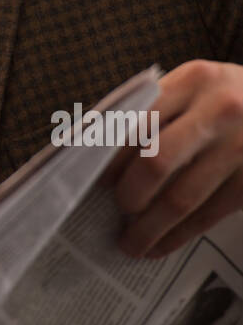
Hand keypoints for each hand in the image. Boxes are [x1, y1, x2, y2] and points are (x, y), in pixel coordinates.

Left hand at [99, 59, 242, 256]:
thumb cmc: (231, 99)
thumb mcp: (201, 87)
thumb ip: (160, 109)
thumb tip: (104, 155)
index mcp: (194, 79)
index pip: (138, 121)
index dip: (111, 157)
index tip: (96, 179)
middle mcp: (220, 111)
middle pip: (157, 162)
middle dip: (129, 194)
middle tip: (116, 209)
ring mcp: (241, 148)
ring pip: (181, 197)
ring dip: (149, 228)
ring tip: (130, 243)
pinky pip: (208, 215)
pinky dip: (179, 235)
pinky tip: (162, 245)